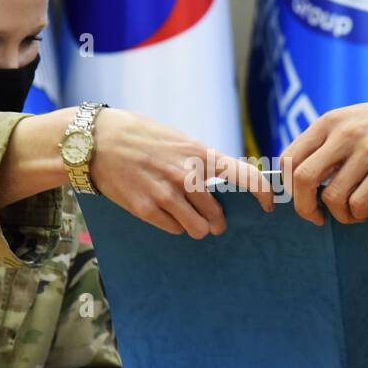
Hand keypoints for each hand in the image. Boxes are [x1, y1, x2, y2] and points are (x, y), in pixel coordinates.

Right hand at [91, 109, 272, 237]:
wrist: (98, 140)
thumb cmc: (141, 137)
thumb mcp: (178, 140)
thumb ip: (201, 161)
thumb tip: (224, 181)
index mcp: (198, 153)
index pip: (243, 175)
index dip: (262, 193)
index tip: (269, 205)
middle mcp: (186, 175)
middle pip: (217, 213)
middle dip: (216, 220)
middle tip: (212, 220)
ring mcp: (165, 193)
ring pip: (197, 228)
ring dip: (195, 227)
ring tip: (187, 217)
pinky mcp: (145, 208)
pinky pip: (173, 229)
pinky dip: (173, 225)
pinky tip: (162, 212)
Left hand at [279, 93, 367, 224]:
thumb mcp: (349, 122)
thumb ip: (323, 145)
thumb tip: (295, 182)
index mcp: (328, 122)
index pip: (289, 158)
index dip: (286, 186)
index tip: (296, 199)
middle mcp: (344, 134)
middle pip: (303, 179)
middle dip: (304, 207)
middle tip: (316, 217)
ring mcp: (367, 151)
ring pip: (333, 197)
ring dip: (339, 215)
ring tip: (352, 211)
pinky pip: (360, 203)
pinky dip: (360, 213)